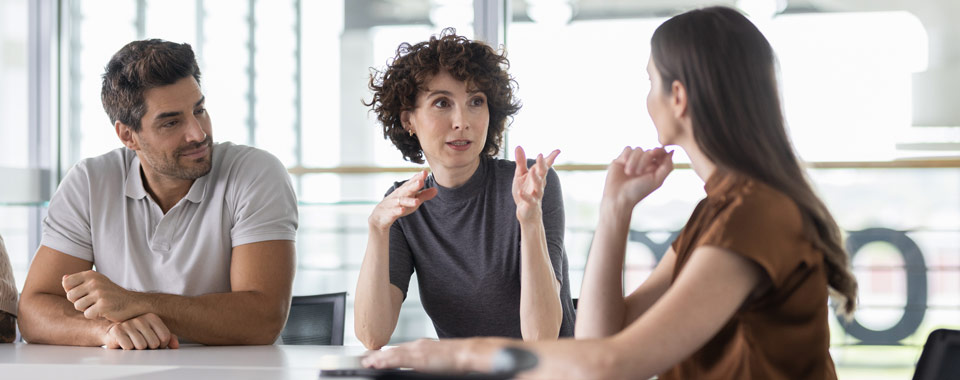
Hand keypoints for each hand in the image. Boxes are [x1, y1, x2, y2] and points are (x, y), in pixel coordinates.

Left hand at [63, 270, 139, 321]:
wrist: (132, 303)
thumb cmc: (111, 295)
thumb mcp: (96, 284)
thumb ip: (78, 281)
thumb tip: (63, 278)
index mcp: (91, 275)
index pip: (66, 283)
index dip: (73, 291)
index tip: (84, 293)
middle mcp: (95, 282)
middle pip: (70, 296)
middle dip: (79, 302)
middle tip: (93, 302)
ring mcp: (99, 293)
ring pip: (78, 306)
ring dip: (87, 310)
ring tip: (99, 306)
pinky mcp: (103, 305)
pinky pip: (87, 314)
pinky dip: (94, 316)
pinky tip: (104, 312)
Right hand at [102, 313, 179, 349]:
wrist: (113, 333)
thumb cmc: (136, 334)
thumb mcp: (154, 335)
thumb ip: (167, 338)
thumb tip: (175, 346)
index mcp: (152, 317)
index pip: (165, 337)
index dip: (161, 345)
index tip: (155, 344)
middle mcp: (141, 318)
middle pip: (154, 343)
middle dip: (149, 348)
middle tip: (141, 344)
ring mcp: (128, 324)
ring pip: (142, 346)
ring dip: (137, 350)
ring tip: (133, 343)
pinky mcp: (117, 331)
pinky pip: (129, 347)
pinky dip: (127, 350)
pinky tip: (124, 344)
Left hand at [362, 338, 497, 372]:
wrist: (468, 353)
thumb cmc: (458, 359)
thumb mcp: (438, 359)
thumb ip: (426, 361)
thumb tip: (420, 366)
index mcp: (422, 346)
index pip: (399, 349)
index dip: (386, 354)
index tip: (374, 358)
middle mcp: (418, 345)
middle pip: (393, 350)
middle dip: (378, 356)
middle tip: (364, 360)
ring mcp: (418, 350)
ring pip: (392, 354)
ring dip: (378, 359)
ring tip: (366, 363)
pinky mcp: (419, 358)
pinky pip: (398, 360)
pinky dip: (386, 361)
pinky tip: (377, 364)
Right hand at [368, 169, 438, 231]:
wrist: (380, 217)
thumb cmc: (399, 206)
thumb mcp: (412, 200)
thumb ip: (423, 195)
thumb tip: (436, 190)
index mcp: (405, 190)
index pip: (412, 182)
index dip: (418, 177)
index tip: (425, 172)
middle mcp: (398, 195)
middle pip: (406, 189)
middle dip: (413, 185)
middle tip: (421, 181)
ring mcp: (392, 203)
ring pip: (400, 201)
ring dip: (408, 201)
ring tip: (417, 201)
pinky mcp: (388, 213)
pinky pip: (393, 212)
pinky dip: (397, 211)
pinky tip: (402, 210)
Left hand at [512, 146, 559, 223]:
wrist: (527, 212)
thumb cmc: (525, 191)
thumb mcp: (521, 175)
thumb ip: (521, 162)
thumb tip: (518, 146)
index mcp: (538, 176)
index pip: (545, 166)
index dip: (551, 158)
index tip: (558, 151)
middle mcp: (539, 184)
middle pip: (542, 173)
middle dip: (542, 164)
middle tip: (540, 155)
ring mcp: (536, 194)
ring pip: (538, 186)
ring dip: (536, 178)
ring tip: (533, 170)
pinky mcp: (531, 204)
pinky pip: (529, 200)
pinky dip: (525, 196)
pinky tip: (520, 192)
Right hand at [602, 146, 673, 209]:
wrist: (618, 197)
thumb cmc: (638, 191)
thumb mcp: (657, 180)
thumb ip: (667, 166)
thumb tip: (672, 151)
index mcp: (654, 169)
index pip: (660, 153)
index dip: (659, 151)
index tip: (655, 153)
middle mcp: (644, 164)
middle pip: (649, 151)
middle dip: (644, 160)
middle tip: (639, 173)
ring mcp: (633, 161)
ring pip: (638, 149)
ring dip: (634, 161)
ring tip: (629, 173)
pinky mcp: (622, 159)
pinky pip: (627, 149)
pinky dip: (627, 155)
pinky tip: (624, 165)